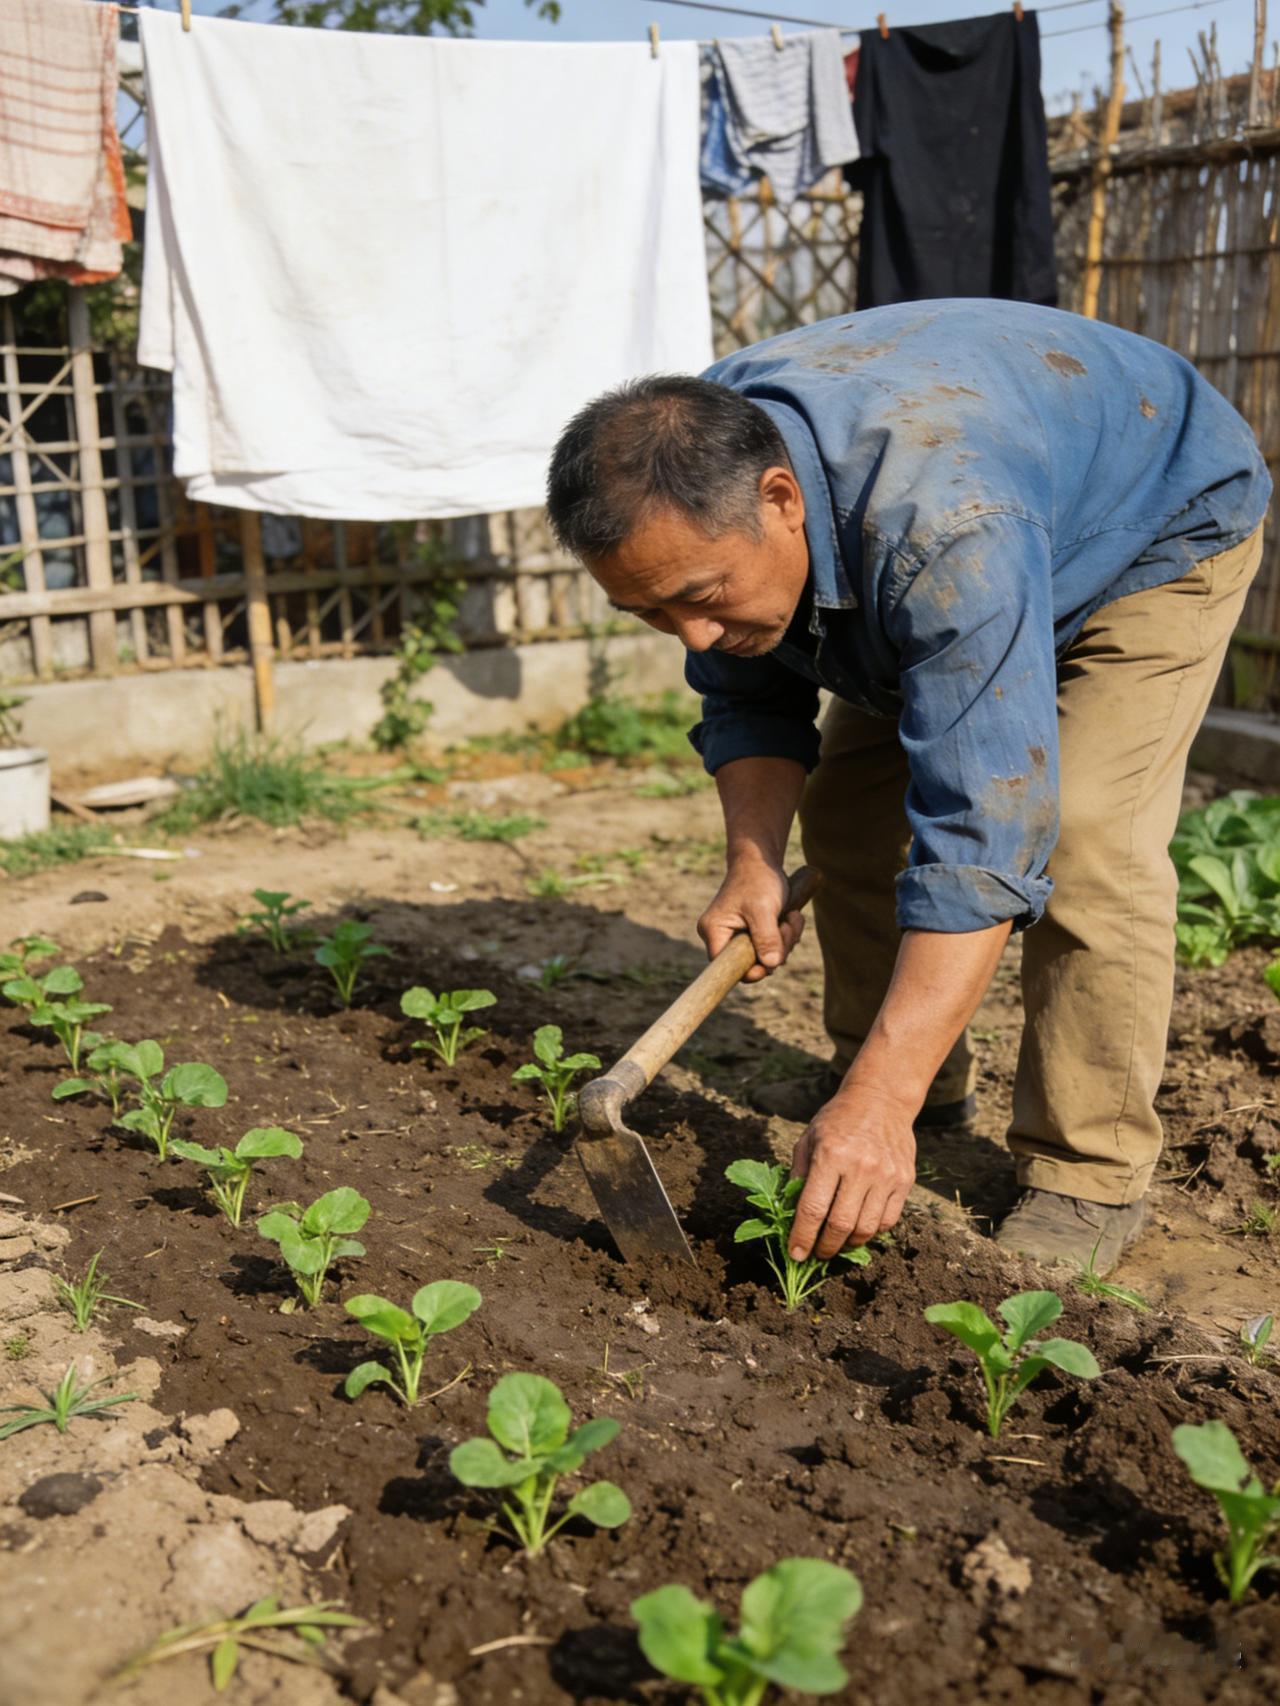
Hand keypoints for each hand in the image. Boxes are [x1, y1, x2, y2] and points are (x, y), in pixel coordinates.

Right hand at [697, 857, 805, 982]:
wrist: (762, 860)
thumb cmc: (758, 879)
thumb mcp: (763, 908)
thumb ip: (766, 937)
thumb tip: (771, 965)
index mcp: (713, 931)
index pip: (726, 966)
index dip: (749, 971)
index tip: (771, 963)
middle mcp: (720, 936)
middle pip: (749, 964)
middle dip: (776, 949)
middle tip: (787, 926)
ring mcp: (736, 936)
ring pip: (764, 957)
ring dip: (785, 940)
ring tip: (790, 916)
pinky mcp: (750, 934)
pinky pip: (770, 948)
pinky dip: (785, 936)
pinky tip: (790, 917)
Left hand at [788, 1087, 916, 1257]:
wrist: (881, 1100)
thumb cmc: (837, 1121)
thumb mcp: (808, 1140)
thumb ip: (798, 1176)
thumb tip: (788, 1215)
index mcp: (831, 1155)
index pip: (813, 1209)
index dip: (802, 1236)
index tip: (795, 1254)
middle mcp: (861, 1167)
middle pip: (840, 1224)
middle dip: (824, 1247)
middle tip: (816, 1254)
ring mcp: (886, 1175)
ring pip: (866, 1229)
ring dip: (847, 1244)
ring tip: (836, 1244)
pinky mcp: (904, 1181)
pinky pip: (887, 1221)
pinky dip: (871, 1233)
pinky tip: (858, 1229)